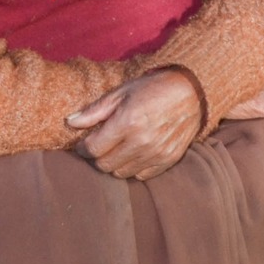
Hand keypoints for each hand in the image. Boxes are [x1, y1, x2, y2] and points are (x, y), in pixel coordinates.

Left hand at [67, 69, 202, 180]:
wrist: (194, 91)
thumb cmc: (154, 88)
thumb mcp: (122, 92)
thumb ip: (95, 110)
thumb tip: (70, 122)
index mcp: (127, 122)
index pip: (93, 149)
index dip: (83, 148)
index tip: (84, 143)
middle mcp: (142, 141)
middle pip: (104, 165)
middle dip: (98, 157)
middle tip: (101, 145)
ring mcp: (156, 152)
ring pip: (121, 173)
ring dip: (115, 163)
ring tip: (118, 148)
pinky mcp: (168, 159)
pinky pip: (141, 175)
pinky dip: (134, 167)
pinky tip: (135, 152)